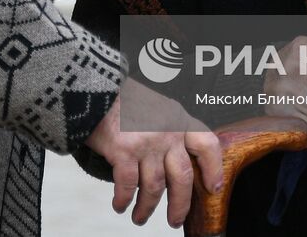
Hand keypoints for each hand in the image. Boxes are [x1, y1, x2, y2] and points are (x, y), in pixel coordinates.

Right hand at [83, 77, 223, 227]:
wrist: (94, 85)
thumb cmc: (122, 98)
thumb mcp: (156, 106)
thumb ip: (169, 129)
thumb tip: (175, 161)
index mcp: (178, 118)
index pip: (207, 144)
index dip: (213, 168)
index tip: (213, 187)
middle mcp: (167, 131)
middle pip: (182, 176)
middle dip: (180, 204)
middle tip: (175, 220)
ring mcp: (146, 142)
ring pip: (154, 186)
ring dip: (147, 207)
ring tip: (139, 218)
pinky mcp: (123, 151)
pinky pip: (128, 186)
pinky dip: (124, 200)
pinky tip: (120, 205)